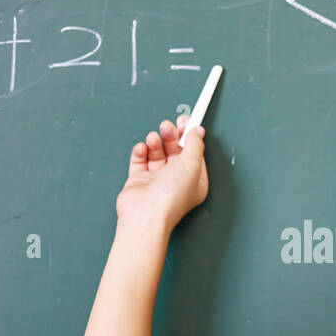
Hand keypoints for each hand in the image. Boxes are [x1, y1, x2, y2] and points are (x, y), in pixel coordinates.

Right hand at [115, 113, 208, 230]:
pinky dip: (141, 151)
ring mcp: (156, 181)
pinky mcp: (139, 180)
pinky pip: (140, 160)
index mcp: (194, 181)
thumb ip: (195, 145)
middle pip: (175, 150)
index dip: (190, 136)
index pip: (193, 153)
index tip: (185, 120)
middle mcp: (176, 181)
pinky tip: (142, 149)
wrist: (145, 214)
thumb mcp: (192, 165)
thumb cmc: (171, 196)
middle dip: (171, 136)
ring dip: (155, 142)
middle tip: (167, 126)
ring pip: (157, 153)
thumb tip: (197, 131)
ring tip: (153, 138)